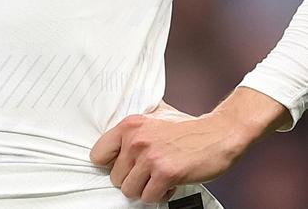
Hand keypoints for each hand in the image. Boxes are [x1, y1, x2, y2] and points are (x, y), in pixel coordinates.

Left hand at [89, 98, 242, 203]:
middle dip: (132, 180)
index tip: (122, 167)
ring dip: (145, 189)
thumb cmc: (187, 128)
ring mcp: (149, 157)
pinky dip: (160, 195)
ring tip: (158, 178)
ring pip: (129, 190)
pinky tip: (170, 183)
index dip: (110, 165)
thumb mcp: (154, 117)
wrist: (217, 134)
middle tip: (148, 174)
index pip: (98, 153)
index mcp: (130, 125)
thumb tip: (114, 145)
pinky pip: (149, 197)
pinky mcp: (165, 173)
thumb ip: (135, 129)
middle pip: (115, 177)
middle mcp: (136, 139)